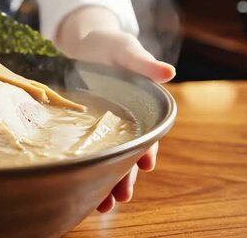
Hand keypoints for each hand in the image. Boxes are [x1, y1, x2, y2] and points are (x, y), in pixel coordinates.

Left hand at [56, 7, 175, 212]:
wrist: (83, 42)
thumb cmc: (110, 45)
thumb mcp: (126, 50)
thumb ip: (144, 63)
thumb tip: (169, 72)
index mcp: (139, 109)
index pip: (146, 135)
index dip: (145, 150)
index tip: (145, 164)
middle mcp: (122, 124)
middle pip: (125, 154)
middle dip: (124, 176)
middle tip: (120, 197)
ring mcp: (101, 128)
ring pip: (106, 159)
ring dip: (105, 181)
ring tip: (102, 205)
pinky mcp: (81, 127)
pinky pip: (83, 151)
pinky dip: (84, 168)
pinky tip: (77, 184)